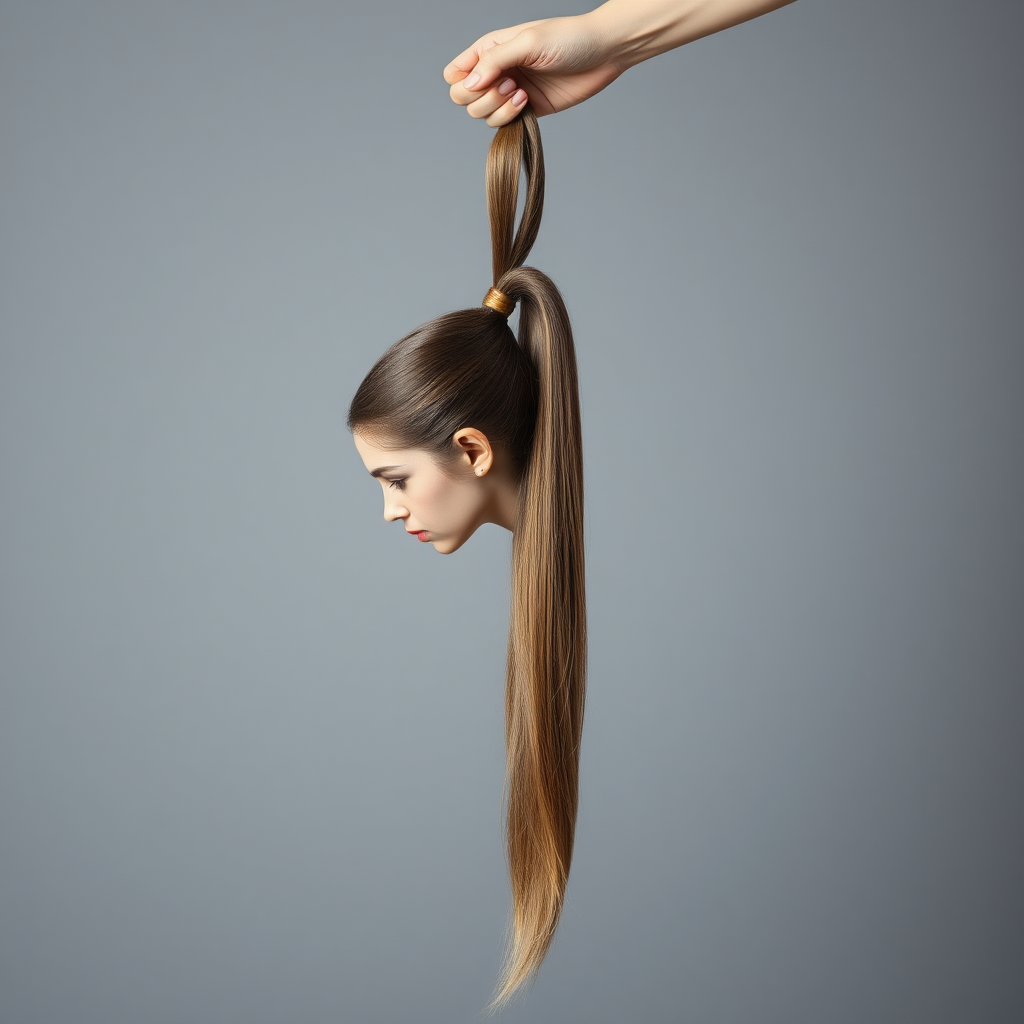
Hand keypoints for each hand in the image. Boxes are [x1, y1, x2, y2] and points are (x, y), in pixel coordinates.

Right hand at [443, 15, 626, 126]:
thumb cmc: (568, 38)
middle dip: (481, 98)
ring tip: (522, 93)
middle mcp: (496, 72)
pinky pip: (503, 125)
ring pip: (482, 115)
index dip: (462, 82)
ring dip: (498, 109)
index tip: (485, 77)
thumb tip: (469, 84)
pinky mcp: (526, 111)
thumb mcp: (528, 42)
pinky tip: (528, 103)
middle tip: (509, 84)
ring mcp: (510, 93)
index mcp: (490, 49)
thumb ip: (495, 61)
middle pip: (463, 99)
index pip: (455, 74)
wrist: (603, 54)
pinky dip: (509, 119)